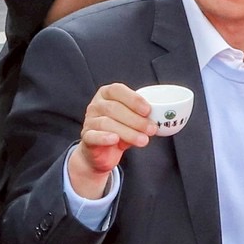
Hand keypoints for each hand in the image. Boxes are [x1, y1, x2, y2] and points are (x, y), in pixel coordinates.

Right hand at [66, 83, 153, 198]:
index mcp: (107, 94)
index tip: (148, 110)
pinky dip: (105, 137)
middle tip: (151, 129)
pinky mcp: (86, 136)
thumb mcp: (132, 121)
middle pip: (114, 108)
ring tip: (143, 140)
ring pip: (107, 123)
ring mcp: (89, 120)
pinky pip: (93, 136)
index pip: (117, 90)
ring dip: (128, 132)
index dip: (133, 99)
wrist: (102, 152)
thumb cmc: (120, 130)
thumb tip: (156, 120)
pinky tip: (115, 140)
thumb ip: (141, 117)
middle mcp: (96, 104)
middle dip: (136, 119)